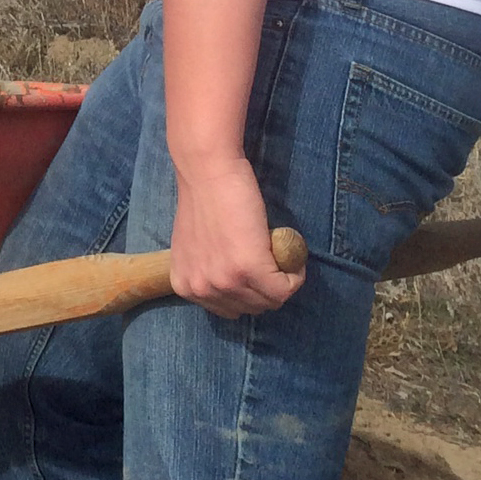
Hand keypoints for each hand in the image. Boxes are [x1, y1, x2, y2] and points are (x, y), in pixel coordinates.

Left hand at [169, 157, 304, 319]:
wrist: (208, 171)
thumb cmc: (204, 200)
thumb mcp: (194, 247)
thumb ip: (206, 270)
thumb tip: (231, 285)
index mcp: (185, 286)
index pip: (229, 309)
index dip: (248, 291)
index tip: (256, 269)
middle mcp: (201, 290)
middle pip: (250, 308)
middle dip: (265, 288)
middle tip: (270, 260)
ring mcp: (225, 282)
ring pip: (270, 300)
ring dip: (282, 281)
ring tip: (278, 253)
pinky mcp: (250, 269)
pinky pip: (285, 288)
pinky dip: (295, 273)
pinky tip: (290, 253)